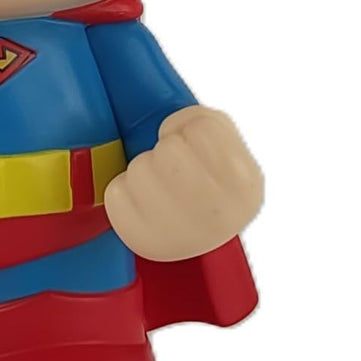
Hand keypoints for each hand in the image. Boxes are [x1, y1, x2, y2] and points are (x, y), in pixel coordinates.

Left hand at [104, 106, 263, 260]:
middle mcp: (218, 213)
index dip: (190, 130)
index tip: (193, 148)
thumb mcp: (227, 143)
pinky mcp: (142, 240)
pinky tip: (142, 204)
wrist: (198, 237)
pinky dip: (123, 192)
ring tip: (159, 186)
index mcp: (245, 184)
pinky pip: (116, 192)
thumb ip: (204, 119)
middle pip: (169, 149)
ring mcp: (180, 232)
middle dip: (167, 151)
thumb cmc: (210, 180)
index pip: (202, 128)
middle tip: (174, 168)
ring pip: (140, 168)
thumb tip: (167, 127)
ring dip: (144, 170)